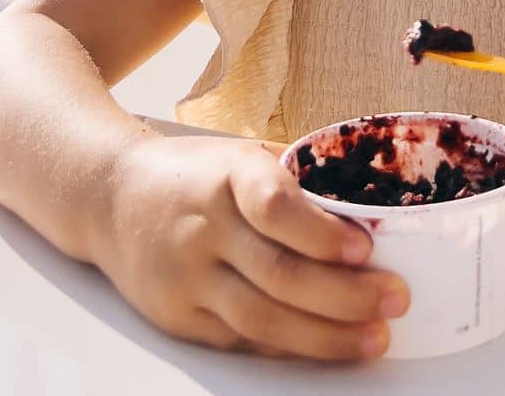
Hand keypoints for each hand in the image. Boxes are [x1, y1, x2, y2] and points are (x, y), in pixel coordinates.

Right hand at [97, 134, 409, 359]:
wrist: (109, 197)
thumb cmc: (193, 174)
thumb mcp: (239, 156)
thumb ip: (292, 180)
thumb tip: (369, 208)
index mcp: (225, 176)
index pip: (274, 205)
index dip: (322, 231)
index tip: (367, 247)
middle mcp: (203, 228)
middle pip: (278, 274)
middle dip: (345, 296)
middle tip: (395, 299)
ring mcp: (187, 278)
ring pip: (262, 320)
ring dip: (325, 335)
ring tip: (373, 338)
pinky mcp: (178, 317)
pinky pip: (241, 341)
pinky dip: (289, 347)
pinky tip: (325, 346)